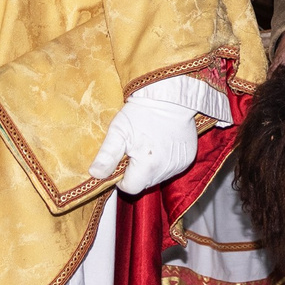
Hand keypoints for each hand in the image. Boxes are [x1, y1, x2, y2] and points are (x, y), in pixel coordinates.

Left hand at [88, 93, 202, 194]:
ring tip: (148, 146)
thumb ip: (106, 156)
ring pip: (158, 176)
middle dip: (136, 172)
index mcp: (148, 165)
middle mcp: (166, 168)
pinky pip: (172, 168)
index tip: (121, 163)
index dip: (122, 179)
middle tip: (134, 150)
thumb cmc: (142, 112)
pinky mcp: (188, 157)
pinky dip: (165, 161)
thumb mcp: (118, 131)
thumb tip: (95, 174)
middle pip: (145, 183)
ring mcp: (179, 164)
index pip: (131, 188)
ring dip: (151, 168)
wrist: (170, 96)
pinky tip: (162, 145)